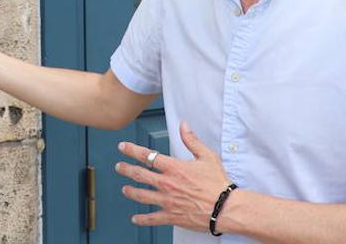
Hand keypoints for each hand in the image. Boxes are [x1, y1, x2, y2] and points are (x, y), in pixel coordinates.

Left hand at [114, 122, 232, 230]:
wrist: (225, 208)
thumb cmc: (218, 183)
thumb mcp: (207, 156)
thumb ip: (192, 140)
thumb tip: (184, 126)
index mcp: (174, 168)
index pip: (147, 156)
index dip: (132, 150)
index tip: (123, 147)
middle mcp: (167, 184)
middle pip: (139, 175)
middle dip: (126, 169)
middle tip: (119, 167)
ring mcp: (167, 201)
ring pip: (141, 196)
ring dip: (130, 191)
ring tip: (125, 189)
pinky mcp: (172, 216)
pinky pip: (152, 218)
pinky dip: (142, 219)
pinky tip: (135, 219)